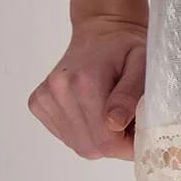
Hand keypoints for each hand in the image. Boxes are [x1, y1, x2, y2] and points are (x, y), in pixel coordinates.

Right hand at [28, 14, 147, 160]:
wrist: (101, 33)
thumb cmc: (126, 49)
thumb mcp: (142, 65)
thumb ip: (130, 95)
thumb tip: (114, 124)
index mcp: (84, 82)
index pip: (106, 140)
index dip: (128, 143)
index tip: (139, 130)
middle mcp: (58, 90)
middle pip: (90, 147)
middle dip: (114, 142)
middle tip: (128, 122)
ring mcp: (44, 97)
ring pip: (78, 145)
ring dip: (98, 138)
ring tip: (110, 113)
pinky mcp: (38, 103)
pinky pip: (66, 136)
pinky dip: (84, 132)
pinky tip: (92, 111)